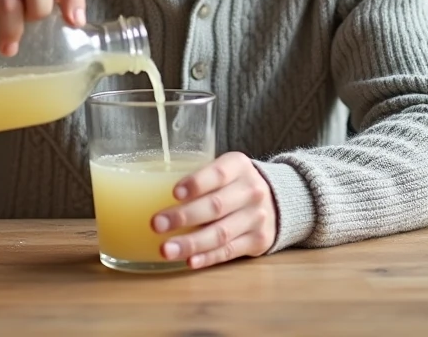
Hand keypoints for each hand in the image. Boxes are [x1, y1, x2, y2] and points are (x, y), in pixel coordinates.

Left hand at [151, 151, 276, 269]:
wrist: (279, 199)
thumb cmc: (235, 183)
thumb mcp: (226, 169)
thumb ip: (199, 177)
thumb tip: (148, 192)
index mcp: (239, 166)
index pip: (218, 174)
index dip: (196, 183)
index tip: (174, 193)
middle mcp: (251, 190)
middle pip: (216, 206)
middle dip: (184, 217)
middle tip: (156, 224)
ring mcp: (257, 217)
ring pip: (221, 233)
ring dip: (191, 243)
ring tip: (165, 249)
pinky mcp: (258, 241)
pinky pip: (229, 251)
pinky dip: (208, 257)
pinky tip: (189, 261)